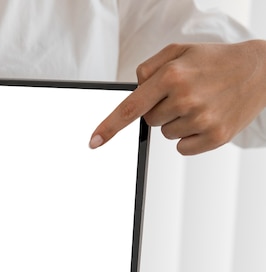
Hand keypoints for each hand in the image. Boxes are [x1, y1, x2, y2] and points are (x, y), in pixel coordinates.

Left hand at [90, 40, 265, 154]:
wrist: (260, 70)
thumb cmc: (214, 60)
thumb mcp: (179, 52)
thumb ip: (150, 68)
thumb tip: (133, 90)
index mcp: (172, 76)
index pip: (131, 108)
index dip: (109, 127)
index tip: (93, 142)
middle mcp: (186, 99)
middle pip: (149, 121)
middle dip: (160, 109)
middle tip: (184, 94)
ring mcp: (202, 120)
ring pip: (166, 134)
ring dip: (176, 122)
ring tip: (199, 103)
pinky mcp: (216, 137)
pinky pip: (182, 148)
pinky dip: (189, 137)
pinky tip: (206, 118)